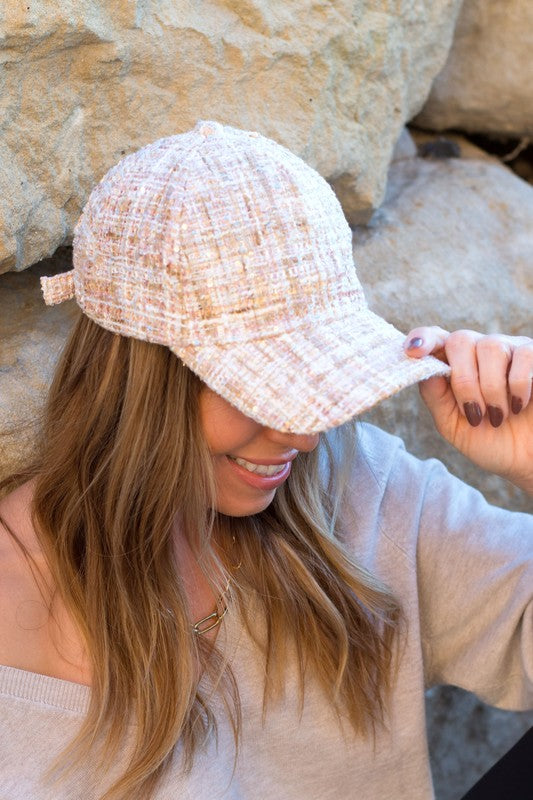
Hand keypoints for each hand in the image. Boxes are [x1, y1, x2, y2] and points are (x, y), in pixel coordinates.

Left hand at [404, 327, 532, 493]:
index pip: (436, 339)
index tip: (412, 351)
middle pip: (461, 340)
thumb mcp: (454, 426)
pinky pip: (523, 355)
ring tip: (497, 417)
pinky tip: (518, 406)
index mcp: (456, 366)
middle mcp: (480, 351)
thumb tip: (422, 367)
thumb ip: (436, 397)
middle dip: (464, 380)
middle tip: (475, 414)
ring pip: (490, 347)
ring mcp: (510, 350)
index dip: (423, 339)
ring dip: (491, 388)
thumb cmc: (492, 442)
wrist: (530, 460)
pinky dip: (517, 385)